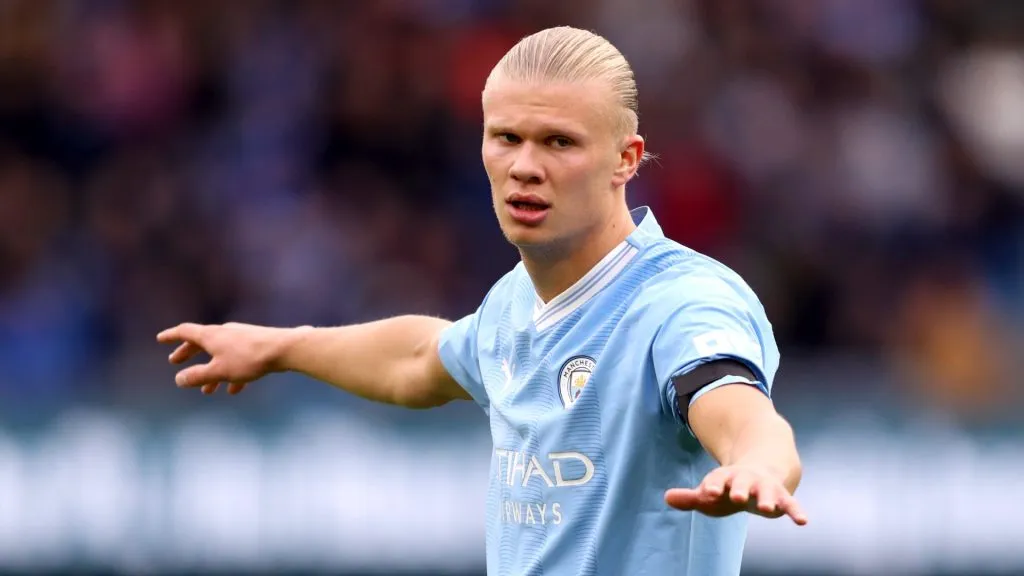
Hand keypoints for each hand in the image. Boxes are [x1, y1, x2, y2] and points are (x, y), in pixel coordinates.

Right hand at [156, 322, 284, 394]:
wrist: (284, 349)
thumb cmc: (249, 359)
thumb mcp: (219, 371)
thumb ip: (197, 376)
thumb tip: (179, 379)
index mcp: (211, 335)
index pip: (185, 331)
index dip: (172, 336)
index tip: (160, 339)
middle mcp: (225, 332)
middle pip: (201, 342)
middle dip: (188, 353)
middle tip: (175, 361)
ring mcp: (241, 338)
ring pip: (220, 354)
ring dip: (211, 371)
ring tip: (207, 391)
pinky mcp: (255, 345)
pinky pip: (238, 360)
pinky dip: (232, 373)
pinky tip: (235, 390)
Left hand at [664, 465, 807, 524]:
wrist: (763, 468)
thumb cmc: (730, 486)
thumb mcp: (711, 492)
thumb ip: (691, 498)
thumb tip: (667, 498)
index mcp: (726, 477)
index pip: (717, 479)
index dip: (712, 485)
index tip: (706, 492)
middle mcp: (746, 478)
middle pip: (741, 482)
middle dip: (739, 488)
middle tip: (736, 496)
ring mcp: (765, 486)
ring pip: (766, 490)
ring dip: (766, 498)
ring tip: (766, 508)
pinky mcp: (781, 496)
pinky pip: (790, 504)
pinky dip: (796, 511)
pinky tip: (803, 521)